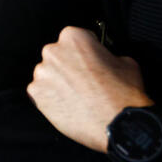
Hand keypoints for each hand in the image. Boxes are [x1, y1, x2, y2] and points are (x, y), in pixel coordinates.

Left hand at [26, 26, 152, 152]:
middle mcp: (53, 51)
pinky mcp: (36, 94)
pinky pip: (41, 93)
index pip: (76, 39)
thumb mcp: (126, 62)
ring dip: (59, 82)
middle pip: (58, 55)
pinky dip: (51, 98)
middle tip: (84, 81)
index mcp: (74, 37)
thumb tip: (105, 59)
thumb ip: (108, 55)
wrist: (116, 124)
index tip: (89, 61)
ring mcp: (42, 73)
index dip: (85, 51)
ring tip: (77, 96)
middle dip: (69, 66)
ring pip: (48, 74)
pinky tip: (69, 105)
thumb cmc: (122, 93)